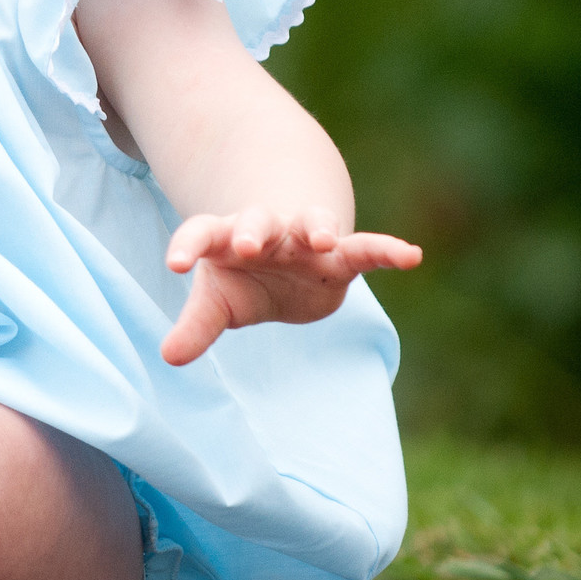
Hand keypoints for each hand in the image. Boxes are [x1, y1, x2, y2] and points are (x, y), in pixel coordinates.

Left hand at [161, 206, 420, 366]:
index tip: (175, 264)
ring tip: (323, 238)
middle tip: (248, 245)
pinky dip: (387, 250)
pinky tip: (412, 256)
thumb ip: (197, 326)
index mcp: (225, 239)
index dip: (188, 246)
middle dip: (254, 231)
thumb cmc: (242, 279)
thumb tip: (168, 357)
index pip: (201, 233)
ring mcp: (304, 240)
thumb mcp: (218, 303)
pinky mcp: (340, 258)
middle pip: (258, 222)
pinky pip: (366, 248)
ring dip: (316, 227)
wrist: (285, 260)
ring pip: (311, 224)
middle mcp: (266, 231)